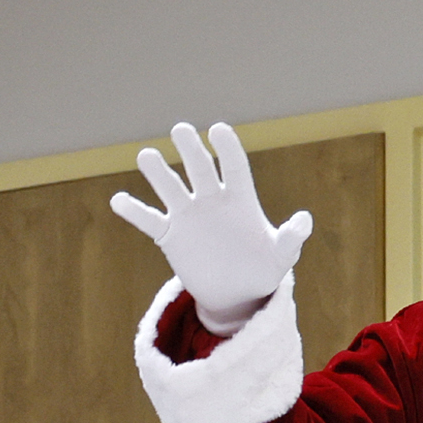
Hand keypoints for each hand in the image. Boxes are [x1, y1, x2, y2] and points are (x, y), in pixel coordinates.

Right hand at [109, 121, 312, 333]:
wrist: (236, 292)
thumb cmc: (262, 268)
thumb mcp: (281, 256)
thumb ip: (291, 238)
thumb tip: (304, 220)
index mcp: (240, 198)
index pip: (234, 166)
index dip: (227, 148)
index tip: (217, 130)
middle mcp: (211, 200)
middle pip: (199, 168)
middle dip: (190, 148)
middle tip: (180, 130)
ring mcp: (189, 216)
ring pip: (171, 188)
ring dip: (158, 173)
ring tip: (145, 155)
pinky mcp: (171, 236)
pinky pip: (150, 221)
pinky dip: (134, 212)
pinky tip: (118, 200)